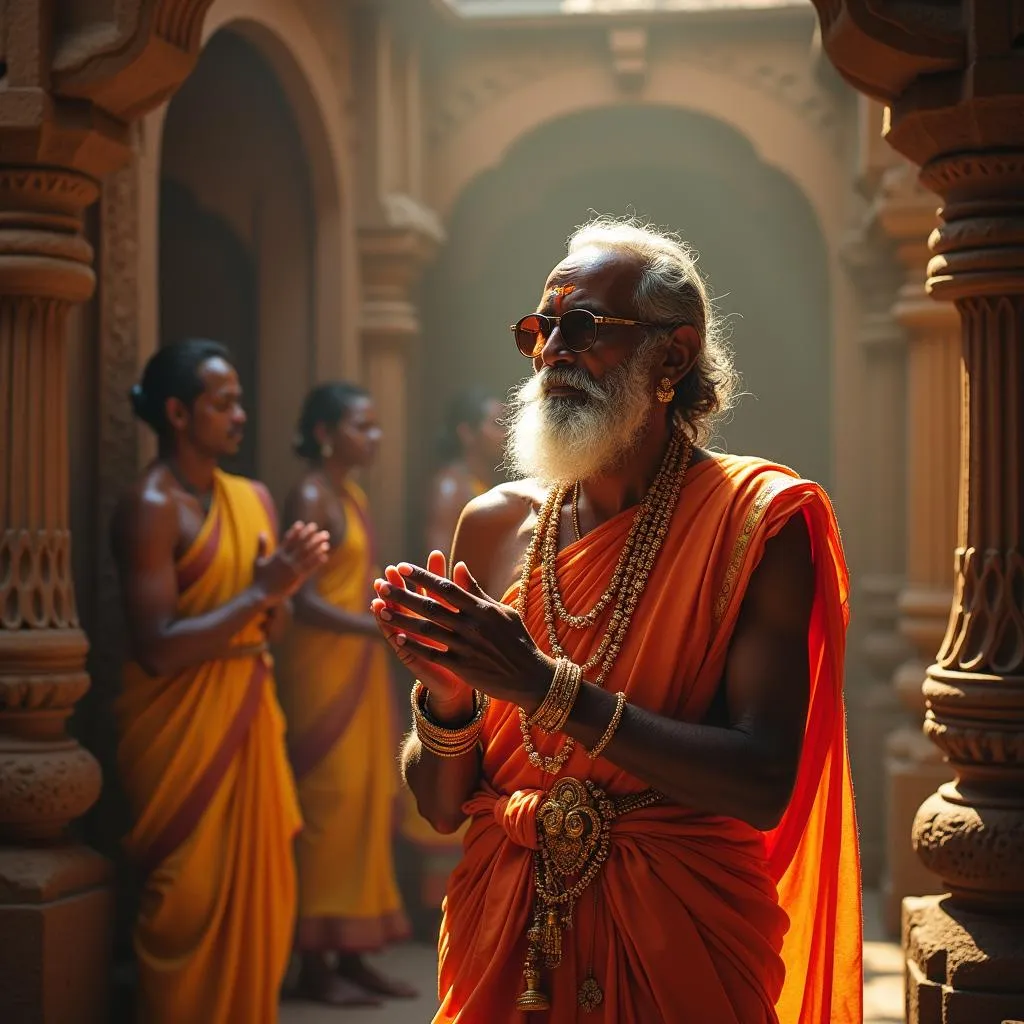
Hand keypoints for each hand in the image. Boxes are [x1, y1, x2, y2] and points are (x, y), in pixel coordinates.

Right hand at [252, 522, 328, 604]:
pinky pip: (310, 568)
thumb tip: (261, 532)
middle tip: (319, 529)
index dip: (296, 531)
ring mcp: (292, 569)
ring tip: (326, 540)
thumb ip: (261, 546)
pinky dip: (317, 561)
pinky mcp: (297, 578)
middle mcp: (286, 560)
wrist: (262, 595)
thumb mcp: (258, 561)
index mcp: (277, 555)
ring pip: (308, 555)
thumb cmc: (259, 578)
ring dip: (318, 547)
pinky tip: (325, 555)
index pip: (289, 539)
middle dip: (311, 536)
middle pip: (301, 545)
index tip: (303, 524)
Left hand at [371, 556, 553, 713]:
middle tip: (382, 583)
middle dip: (404, 594)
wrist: (530, 676)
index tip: (403, 567)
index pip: (446, 587)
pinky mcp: (462, 666)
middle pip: (430, 606)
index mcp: (481, 608)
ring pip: (426, 629)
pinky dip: (414, 646)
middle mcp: (471, 624)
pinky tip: (397, 638)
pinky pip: (432, 654)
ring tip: (381, 609)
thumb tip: (459, 566)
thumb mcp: (501, 611)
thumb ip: (477, 590)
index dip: (423, 576)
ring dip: (402, 618)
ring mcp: (466, 645)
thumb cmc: (517, 640)